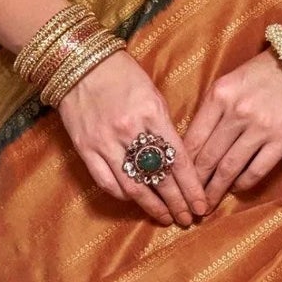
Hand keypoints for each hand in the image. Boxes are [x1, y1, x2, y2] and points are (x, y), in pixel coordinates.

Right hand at [58, 50, 206, 228]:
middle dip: (176, 202)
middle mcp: (129, 131)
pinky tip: (135, 201)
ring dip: (152, 206)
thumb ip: (165, 127)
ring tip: (166, 217)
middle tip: (188, 218)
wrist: (79, 63)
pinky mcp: (85, 148)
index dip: (192, 187)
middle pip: (159, 178)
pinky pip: (107, 182)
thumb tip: (178, 159)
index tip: (201, 205)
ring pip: (133, 186)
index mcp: (152, 114)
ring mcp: (105, 142)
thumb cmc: (122, 75)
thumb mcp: (153, 94)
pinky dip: (123, 195)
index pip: (178, 160)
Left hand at [183, 28, 281, 209]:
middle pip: (209, 157)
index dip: (183, 165)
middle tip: (188, 202)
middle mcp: (237, 112)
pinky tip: (236, 188)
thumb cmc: (265, 71)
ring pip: (229, 167)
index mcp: (219, 95)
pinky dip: (243, 183)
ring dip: (216, 190)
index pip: (193, 138)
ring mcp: (261, 127)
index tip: (176, 180)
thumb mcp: (230, 81)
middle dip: (196, 184)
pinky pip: (257, 169)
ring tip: (207, 205)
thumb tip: (195, 144)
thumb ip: (212, 108)